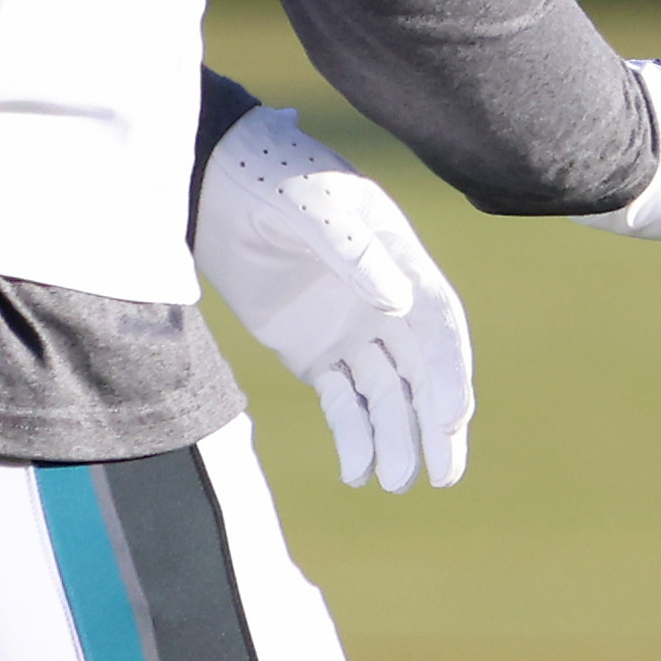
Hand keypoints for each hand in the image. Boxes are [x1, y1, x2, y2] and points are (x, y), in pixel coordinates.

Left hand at [191, 103, 475, 491]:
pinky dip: (352, 436)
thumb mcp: (310, 206)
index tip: (451, 420)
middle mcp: (385, 300)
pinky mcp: (312, 352)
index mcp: (399, 260)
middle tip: (446, 476)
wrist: (209, 185)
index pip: (438, 325)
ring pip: (385, 395)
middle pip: (422, 371)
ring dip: (395, 439)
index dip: (448, 373)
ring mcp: (350, 329)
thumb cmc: (269, 177)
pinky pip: (342, 401)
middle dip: (436, 424)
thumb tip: (397, 304)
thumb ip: (352, 250)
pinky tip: (356, 472)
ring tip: (397, 483)